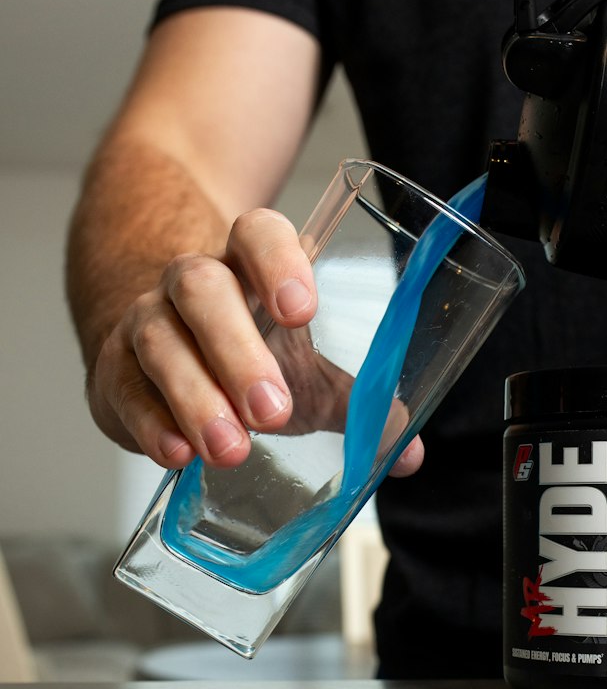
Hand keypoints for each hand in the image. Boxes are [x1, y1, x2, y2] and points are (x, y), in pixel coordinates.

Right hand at [88, 206, 423, 474]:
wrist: (152, 352)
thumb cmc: (244, 356)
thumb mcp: (304, 372)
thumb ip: (355, 404)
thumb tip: (409, 452)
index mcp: (247, 267)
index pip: (257, 234)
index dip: (277, 262)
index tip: (301, 309)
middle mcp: (191, 285)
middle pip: (202, 288)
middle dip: (236, 350)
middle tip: (273, 411)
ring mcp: (145, 325)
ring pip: (160, 341)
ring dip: (196, 397)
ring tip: (231, 448)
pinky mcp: (116, 376)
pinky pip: (127, 392)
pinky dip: (151, 424)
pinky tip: (178, 454)